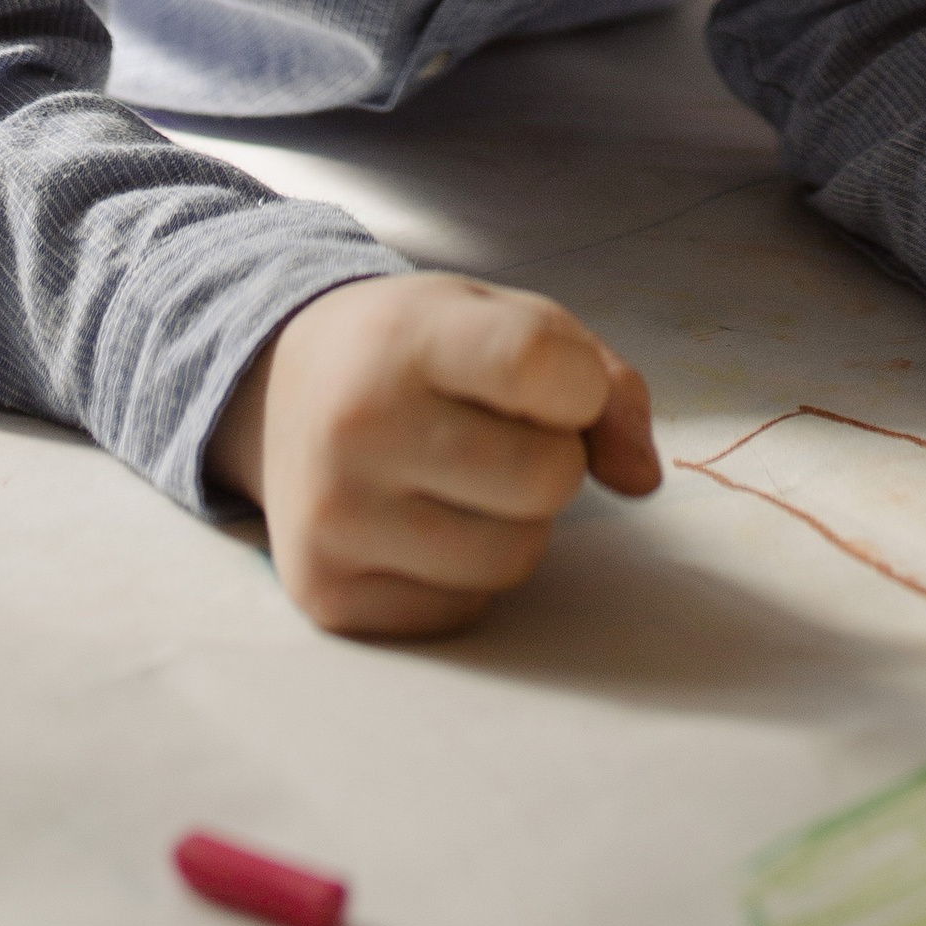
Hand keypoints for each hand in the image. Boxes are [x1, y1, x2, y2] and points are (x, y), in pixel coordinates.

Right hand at [205, 273, 660, 637]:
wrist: (283, 389)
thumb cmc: (419, 348)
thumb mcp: (503, 317)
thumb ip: (600, 379)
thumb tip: (642, 479)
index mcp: (404, 336)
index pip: (543, 364)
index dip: (577, 382)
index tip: (548, 380)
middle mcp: (358, 426)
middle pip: (546, 477)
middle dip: (553, 458)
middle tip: (499, 431)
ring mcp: (337, 519)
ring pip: (516, 557)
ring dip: (517, 523)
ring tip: (463, 477)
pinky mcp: (332, 597)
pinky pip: (468, 608)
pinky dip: (470, 573)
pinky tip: (425, 522)